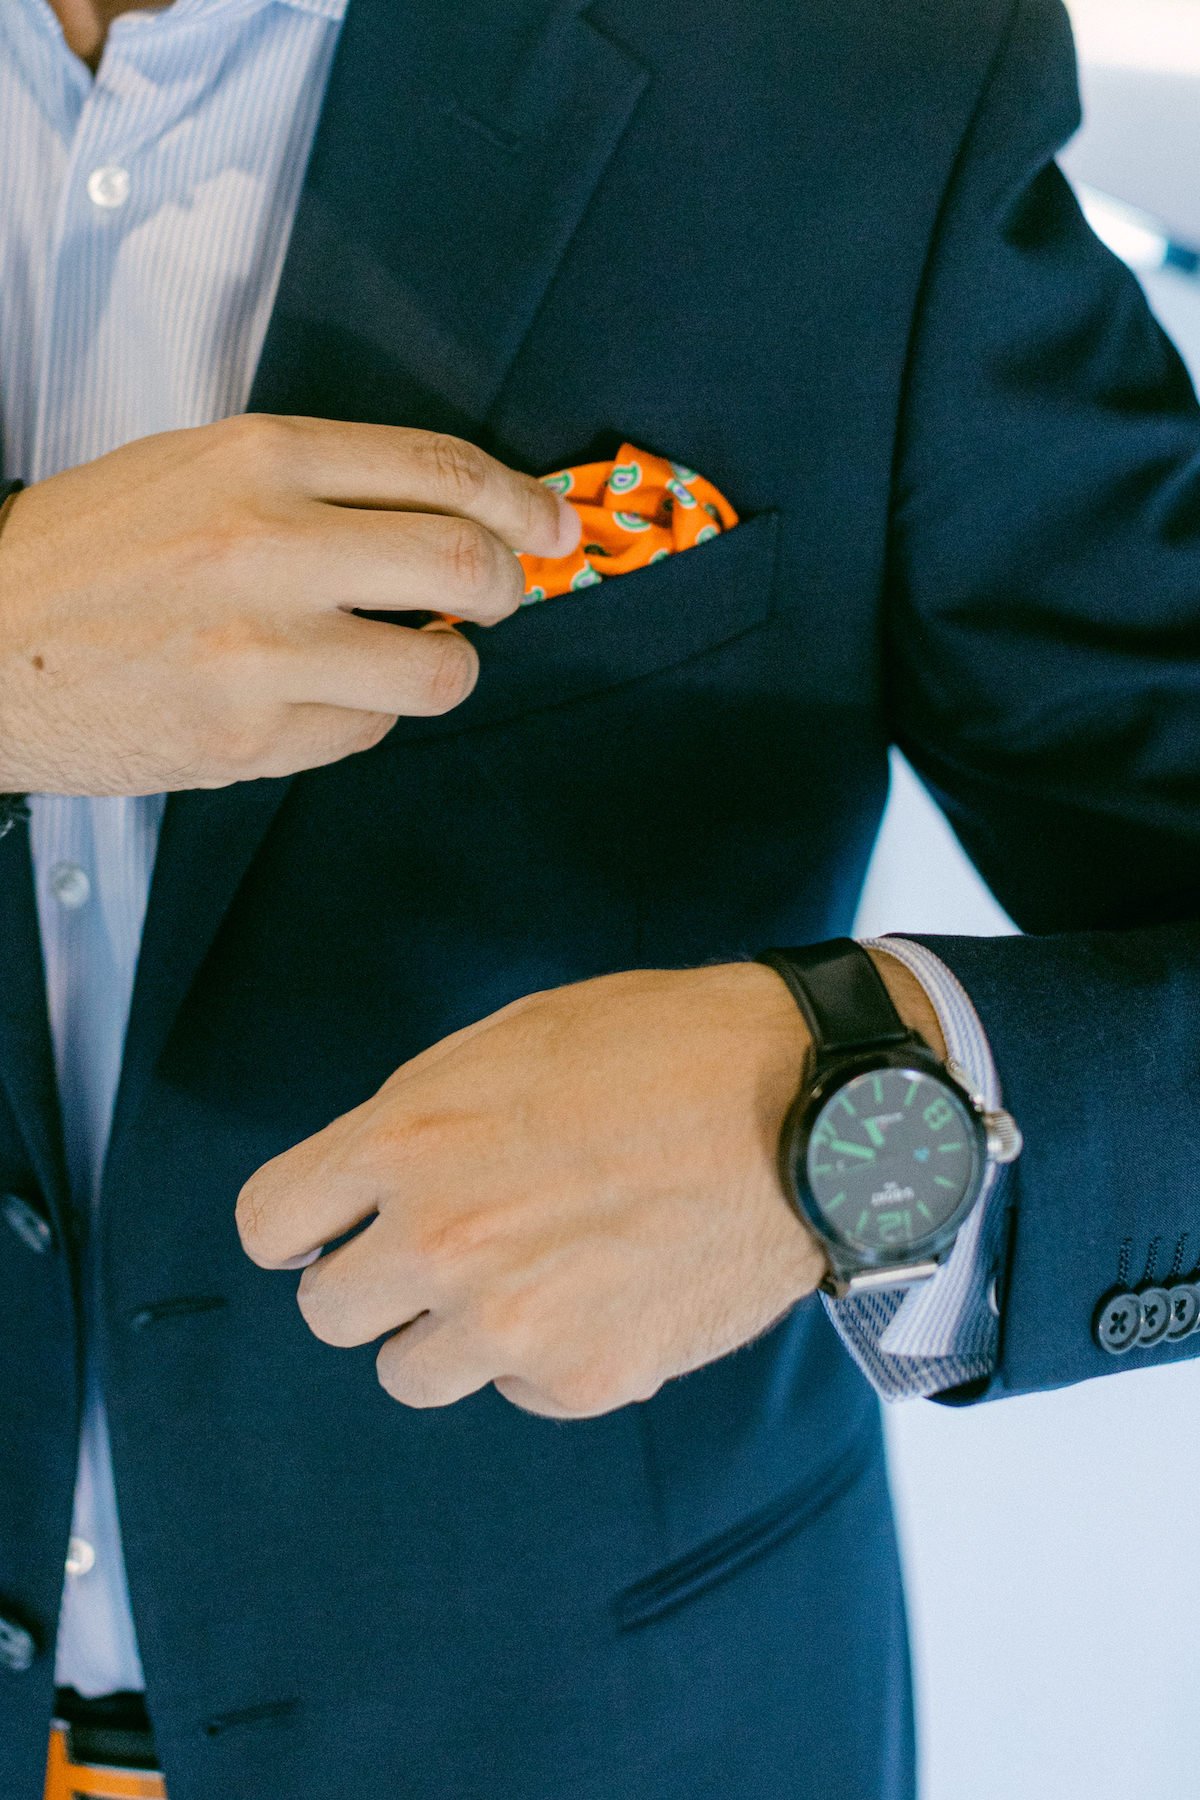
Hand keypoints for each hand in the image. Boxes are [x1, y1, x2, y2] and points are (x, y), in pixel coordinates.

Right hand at [0, 417, 578, 794]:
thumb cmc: (89, 556)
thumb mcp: (197, 470)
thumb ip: (321, 484)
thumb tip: (451, 513)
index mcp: (259, 458)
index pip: (444, 472)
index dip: (524, 504)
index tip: (554, 528)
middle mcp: (268, 545)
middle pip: (470, 567)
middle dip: (508, 588)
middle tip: (495, 599)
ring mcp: (261, 650)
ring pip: (441, 672)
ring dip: (444, 667)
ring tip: (403, 655)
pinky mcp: (250, 737)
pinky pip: (368, 733)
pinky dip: (362, 716)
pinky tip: (311, 693)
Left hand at [237, 964, 830, 1419]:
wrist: (811, 1108)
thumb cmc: (664, 1049)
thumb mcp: (513, 1041)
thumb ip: (419, 1119)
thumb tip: (365, 1186)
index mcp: (407, 1139)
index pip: (272, 1223)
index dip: (305, 1221)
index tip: (338, 1222)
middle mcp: (440, 1240)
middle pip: (328, 1312)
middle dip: (374, 1280)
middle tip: (443, 1246)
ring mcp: (510, 1321)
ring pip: (411, 1371)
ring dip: (452, 1331)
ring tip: (530, 1271)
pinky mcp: (585, 1379)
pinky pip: (518, 1390)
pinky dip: (547, 1355)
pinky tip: (605, 1288)